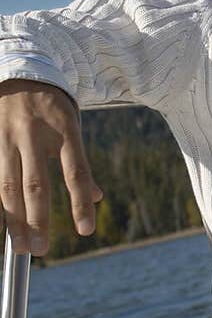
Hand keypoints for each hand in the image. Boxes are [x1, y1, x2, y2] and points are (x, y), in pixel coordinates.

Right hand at [0, 79, 101, 256]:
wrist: (16, 68)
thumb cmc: (49, 105)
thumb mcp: (72, 125)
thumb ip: (80, 162)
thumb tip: (97, 196)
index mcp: (64, 128)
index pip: (76, 172)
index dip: (80, 203)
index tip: (86, 231)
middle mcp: (33, 133)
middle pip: (36, 184)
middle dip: (38, 220)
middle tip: (41, 249)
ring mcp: (5, 136)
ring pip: (7, 185)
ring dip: (13, 219)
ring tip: (20, 246)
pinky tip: (1, 224)